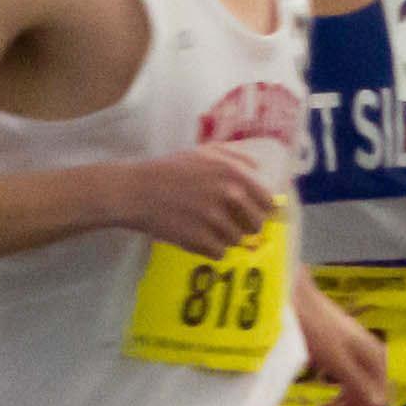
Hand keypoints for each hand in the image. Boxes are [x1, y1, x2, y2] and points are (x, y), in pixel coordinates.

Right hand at [110, 145, 279, 252]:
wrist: (137, 191)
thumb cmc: (169, 170)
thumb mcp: (203, 152)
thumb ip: (235, 157)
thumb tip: (260, 167)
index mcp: (233, 172)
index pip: (268, 201)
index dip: (262, 210)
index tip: (253, 213)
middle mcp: (229, 195)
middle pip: (256, 225)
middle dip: (244, 226)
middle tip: (228, 223)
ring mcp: (215, 218)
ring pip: (237, 240)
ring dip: (225, 238)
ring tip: (207, 229)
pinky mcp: (200, 239)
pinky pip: (220, 252)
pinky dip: (210, 249)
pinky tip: (197, 237)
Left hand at [293, 286, 395, 405]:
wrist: (296, 298)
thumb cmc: (314, 328)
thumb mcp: (336, 359)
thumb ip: (358, 384)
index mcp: (376, 361)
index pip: (377, 404)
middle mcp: (376, 360)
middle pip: (373, 401)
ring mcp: (364, 357)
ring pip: (365, 395)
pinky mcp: (351, 355)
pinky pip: (356, 387)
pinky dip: (345, 399)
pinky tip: (330, 400)